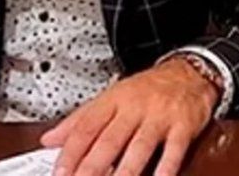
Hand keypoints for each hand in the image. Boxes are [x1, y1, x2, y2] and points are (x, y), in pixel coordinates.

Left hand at [40, 57, 219, 175]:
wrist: (189, 72)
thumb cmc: (148, 89)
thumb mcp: (111, 97)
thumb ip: (80, 119)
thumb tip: (49, 139)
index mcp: (113, 100)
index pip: (86, 127)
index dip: (71, 153)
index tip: (60, 173)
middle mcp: (135, 107)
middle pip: (110, 140)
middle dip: (92, 168)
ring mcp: (159, 116)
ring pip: (139, 147)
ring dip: (124, 172)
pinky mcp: (183, 125)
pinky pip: (173, 150)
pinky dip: (164, 169)